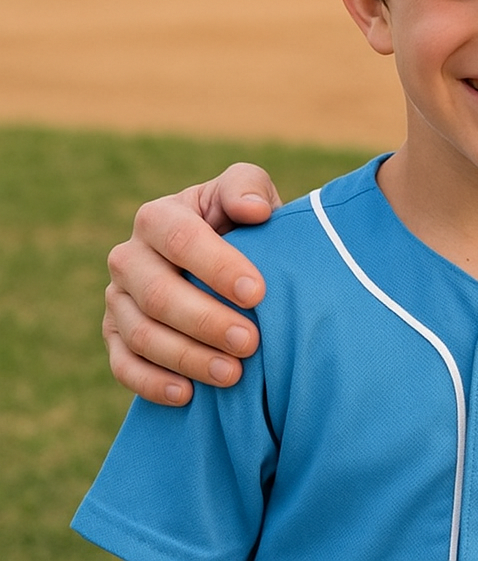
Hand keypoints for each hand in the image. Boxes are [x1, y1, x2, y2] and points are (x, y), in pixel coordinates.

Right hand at [103, 163, 281, 405]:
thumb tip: (254, 210)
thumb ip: (248, 188)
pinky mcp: (115, 336)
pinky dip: (152, 383)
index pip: (181, 238)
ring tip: (234, 374)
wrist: (229, 265)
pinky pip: (123, 365)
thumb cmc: (245, 225)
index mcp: (159, 216)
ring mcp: (117, 299)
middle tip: (250, 342)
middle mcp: (129, 257)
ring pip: (141, 334)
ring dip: (187, 357)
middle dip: (206, 320)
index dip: (217, 266)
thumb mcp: (251, 194)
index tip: (256, 293)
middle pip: (157, 293)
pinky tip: (188, 395)